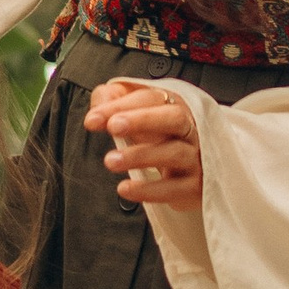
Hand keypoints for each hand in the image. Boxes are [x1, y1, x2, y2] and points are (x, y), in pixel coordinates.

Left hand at [83, 76, 203, 208]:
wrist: (190, 173)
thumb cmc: (158, 137)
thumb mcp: (135, 112)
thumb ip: (113, 101)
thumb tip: (97, 109)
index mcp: (175, 106)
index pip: (151, 98)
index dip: (121, 106)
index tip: (93, 119)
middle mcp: (190, 130)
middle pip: (174, 118)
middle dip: (142, 120)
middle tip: (113, 126)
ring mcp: (195, 158)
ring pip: (174, 153)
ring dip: (140, 156)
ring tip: (111, 161)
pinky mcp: (195, 187)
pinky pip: (174, 188)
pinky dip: (148, 190)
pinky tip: (125, 188)